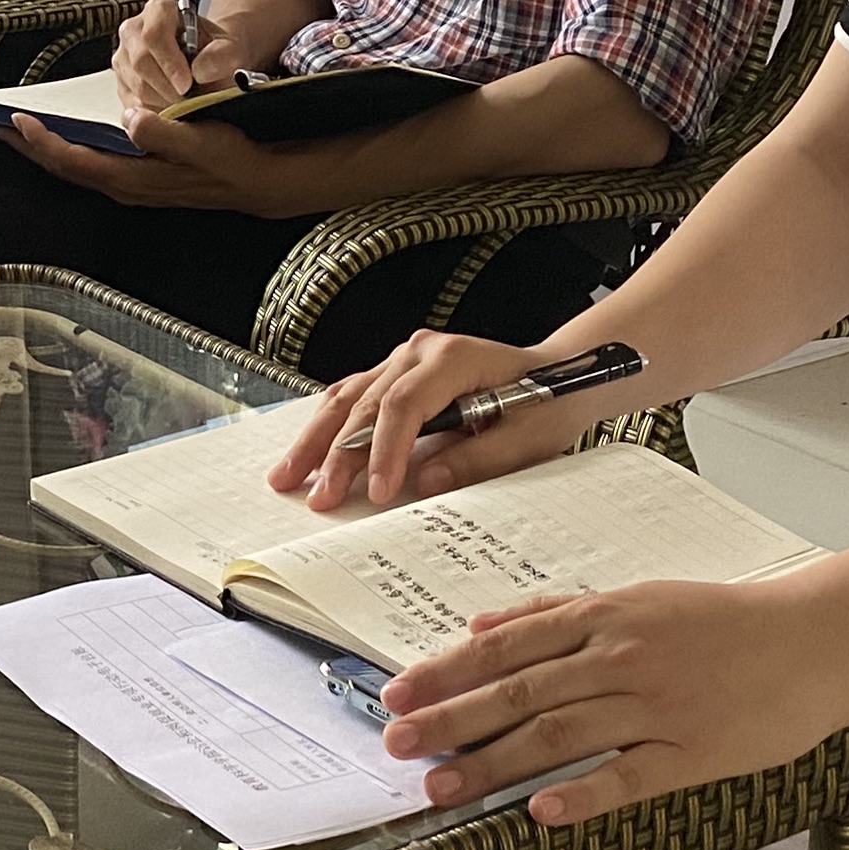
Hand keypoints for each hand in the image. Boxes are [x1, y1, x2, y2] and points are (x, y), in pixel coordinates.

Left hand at [2, 103, 311, 215]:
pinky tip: (66, 138)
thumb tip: (129, 120)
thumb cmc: (229, 158)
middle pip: (65, 167)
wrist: (256, 181)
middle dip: (31, 147)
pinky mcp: (138, 180)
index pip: (73, 159)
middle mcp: (125, 186)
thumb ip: (162, 131)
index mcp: (132, 177)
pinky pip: (91, 166)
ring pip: (76, 168)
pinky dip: (70, 150)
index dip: (42, 140)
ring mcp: (130, 186)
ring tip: (22, 131)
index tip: (17, 119)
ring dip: (47, 149)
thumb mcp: (199, 140)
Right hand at [110, 0, 247, 112]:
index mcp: (159, 11)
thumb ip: (222, 56)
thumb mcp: (229, 49)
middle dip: (167, 88)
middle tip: (189, 100)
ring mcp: (123, 55)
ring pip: (135, 85)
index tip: (187, 84)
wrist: (206, 62)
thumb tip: (200, 70)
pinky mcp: (120, 80)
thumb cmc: (214, 52)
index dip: (169, 63)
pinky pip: (132, 102)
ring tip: (185, 102)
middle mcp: (134, 29)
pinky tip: (172, 106)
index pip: (154, 35)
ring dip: (162, 101)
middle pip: (140, 62)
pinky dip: (154, 111)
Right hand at [269, 330, 599, 509]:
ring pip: (346, 397)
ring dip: (315, 439)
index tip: (378, 493)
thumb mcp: (529, 438)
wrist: (560, 374)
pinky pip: (352, 396)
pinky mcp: (396, 374)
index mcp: (453, 358)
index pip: (404, 404)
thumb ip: (479, 458)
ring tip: (287, 477)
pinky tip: (305, 453)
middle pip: (364, 402)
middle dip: (336, 454)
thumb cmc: (549, 402)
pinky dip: (326, 427)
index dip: (385, 450)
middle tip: (318, 497)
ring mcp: (403, 359)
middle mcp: (419, 352)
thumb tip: (426, 481)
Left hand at [373, 576, 848, 828]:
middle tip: (397, 745)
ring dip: (494, 762)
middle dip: (450, 719)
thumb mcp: (635, 598)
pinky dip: (583, 793)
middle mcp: (620, 658)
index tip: (395, 694)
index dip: (445, 673)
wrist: (813, 640)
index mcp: (602, 618)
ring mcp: (656, 706)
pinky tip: (540, 812)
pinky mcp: (694, 752)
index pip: (504, 648)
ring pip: (559, 735)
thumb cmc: (722, 621)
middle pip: (519, 692)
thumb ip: (555, 612)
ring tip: (443, 787)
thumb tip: (483, 622)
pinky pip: (630, 776)